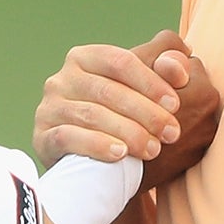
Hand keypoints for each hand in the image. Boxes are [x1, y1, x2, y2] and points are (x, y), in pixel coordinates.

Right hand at [33, 30, 217, 188]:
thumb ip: (167, 69)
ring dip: (128, 132)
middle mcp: (61, 79)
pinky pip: (68, 137)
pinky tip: (120, 155)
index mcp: (84, 58)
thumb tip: (182, 57)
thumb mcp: (143, 92)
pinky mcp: (41, 136)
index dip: (151, 81)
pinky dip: (97, 145)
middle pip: (108, 90)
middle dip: (145, 113)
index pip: (120, 61)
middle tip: (172, 133)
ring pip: (91, 115)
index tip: (176, 105)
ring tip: (153, 149)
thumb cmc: (122, 120)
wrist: (91, 167)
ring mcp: (48, 108)